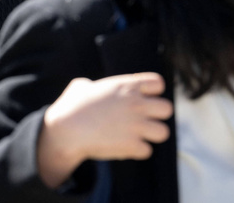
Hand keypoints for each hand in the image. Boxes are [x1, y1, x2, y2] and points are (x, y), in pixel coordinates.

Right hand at [36, 72, 172, 188]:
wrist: (66, 130)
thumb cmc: (70, 107)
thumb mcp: (80, 86)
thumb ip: (92, 85)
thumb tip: (88, 87)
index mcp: (127, 86)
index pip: (158, 83)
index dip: (151, 92)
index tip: (140, 98)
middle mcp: (136, 104)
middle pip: (167, 109)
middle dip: (156, 115)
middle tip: (141, 120)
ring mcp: (137, 125)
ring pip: (163, 132)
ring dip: (150, 135)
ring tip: (135, 136)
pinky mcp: (133, 145)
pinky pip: (147, 151)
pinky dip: (136, 151)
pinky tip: (123, 147)